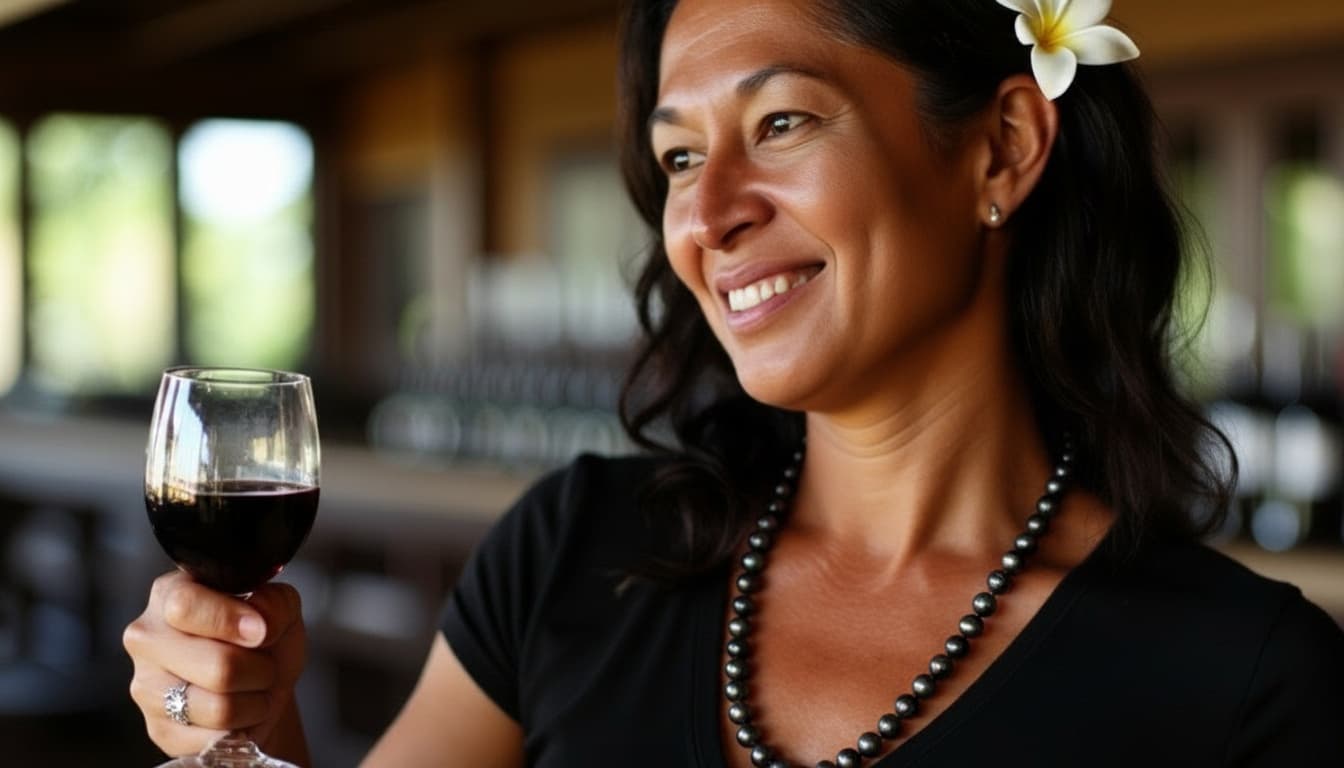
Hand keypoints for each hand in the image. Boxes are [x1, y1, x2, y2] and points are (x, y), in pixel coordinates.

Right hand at [123, 570, 306, 757]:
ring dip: (254, 701)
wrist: (264, 684)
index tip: (260, 632)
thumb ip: (274, 604)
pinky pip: (213, 739)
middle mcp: (147, 638)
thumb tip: (258, 625)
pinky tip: (237, 712)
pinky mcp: (158, 729)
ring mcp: (146, 686)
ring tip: (252, 687)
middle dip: (259, 670)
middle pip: (217, 665)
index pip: (185, 606)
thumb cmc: (264, 639)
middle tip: (263, 664)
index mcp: (171, 593)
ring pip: (219, 707)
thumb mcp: (280, 608)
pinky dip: (241, 728)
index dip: (230, 621)